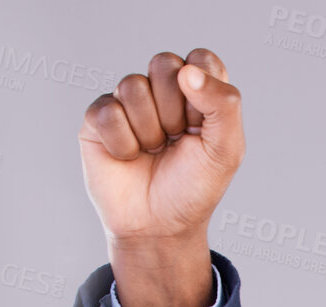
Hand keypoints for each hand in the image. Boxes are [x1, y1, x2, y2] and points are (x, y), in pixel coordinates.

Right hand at [78, 48, 243, 245]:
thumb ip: (224, 105)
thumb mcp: (226, 152)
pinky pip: (108, 111)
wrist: (160, 228)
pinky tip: (128, 158)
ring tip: (152, 152)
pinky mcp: (99, 117)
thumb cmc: (194, 190)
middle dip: (174, 111)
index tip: (202, 126)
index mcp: (197, 94)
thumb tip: (187, 71)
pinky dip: (123, 143)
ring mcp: (128, 102)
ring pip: (133, 86)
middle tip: (175, 142)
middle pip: (164, 64)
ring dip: (149, 131)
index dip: (203, 90)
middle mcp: (161, 91)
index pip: (202, 59)